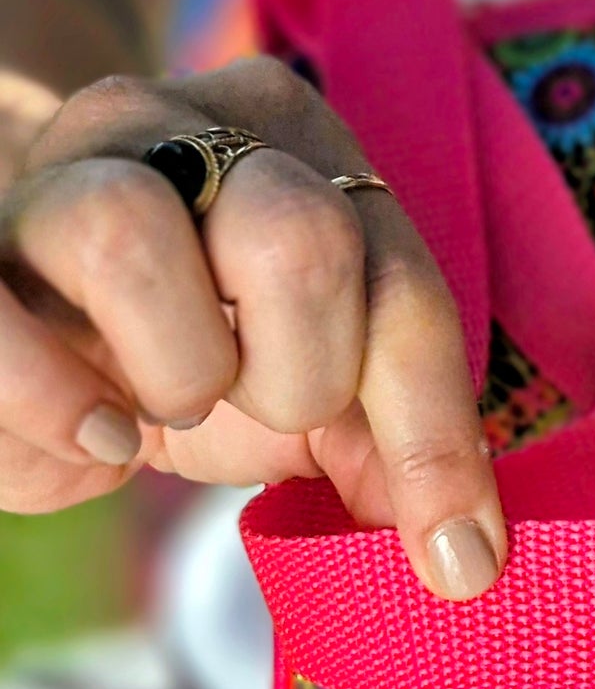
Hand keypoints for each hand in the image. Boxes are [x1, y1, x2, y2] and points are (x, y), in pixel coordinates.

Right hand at [0, 58, 505, 596]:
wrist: (34, 291)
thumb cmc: (192, 335)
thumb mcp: (308, 385)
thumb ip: (387, 447)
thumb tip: (458, 554)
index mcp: (306, 151)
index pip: (403, 287)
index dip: (437, 438)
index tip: (458, 562)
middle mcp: (189, 126)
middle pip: (295, 238)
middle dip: (302, 376)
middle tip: (266, 406)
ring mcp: (68, 166)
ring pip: (129, 231)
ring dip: (179, 367)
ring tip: (173, 402)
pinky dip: (52, 397)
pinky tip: (100, 434)